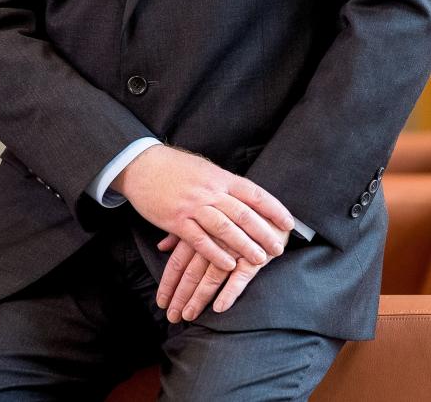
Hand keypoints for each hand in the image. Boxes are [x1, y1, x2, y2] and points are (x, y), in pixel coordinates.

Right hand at [111, 144, 293, 272]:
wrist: (141, 165)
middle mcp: (210, 191)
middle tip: (278, 249)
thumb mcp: (203, 169)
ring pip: (225, 228)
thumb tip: (244, 196)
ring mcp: (193, 206)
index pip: (253, 193)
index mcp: (219, 177)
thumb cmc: (174, 167)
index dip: (273, 208)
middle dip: (264, 232)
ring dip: (244, 246)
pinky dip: (216, 253)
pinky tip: (228, 265)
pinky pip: (200, 240)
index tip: (288, 222)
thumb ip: (222, 183)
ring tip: (260, 260)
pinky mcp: (176, 220)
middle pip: (243, 213)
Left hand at [154, 224, 290, 322]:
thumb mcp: (206, 217)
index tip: (161, 302)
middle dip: (180, 296)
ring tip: (189, 316)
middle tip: (171, 316)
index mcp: (199, 230)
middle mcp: (213, 240)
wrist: (270, 207)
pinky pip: (240, 277)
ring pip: (211, 276)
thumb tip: (161, 246)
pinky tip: (219, 308)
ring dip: (199, 298)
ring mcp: (234, 248)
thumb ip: (182, 232)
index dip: (169, 283)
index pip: (178, 261)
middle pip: (191, 272)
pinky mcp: (254, 255)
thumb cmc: (233, 213)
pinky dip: (229, 292)